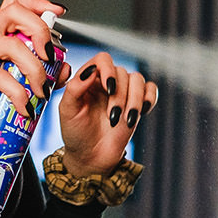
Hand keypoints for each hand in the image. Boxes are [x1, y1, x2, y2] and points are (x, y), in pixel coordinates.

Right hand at [0, 0, 65, 134]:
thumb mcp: (24, 81)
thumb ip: (47, 72)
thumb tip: (65, 68)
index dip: (37, 0)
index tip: (57, 11)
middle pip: (15, 12)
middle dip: (41, 31)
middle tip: (51, 57)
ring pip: (12, 46)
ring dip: (34, 71)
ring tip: (41, 92)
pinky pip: (0, 76)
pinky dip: (18, 93)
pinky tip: (24, 106)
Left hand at [58, 51, 155, 178]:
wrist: (90, 157)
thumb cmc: (75, 133)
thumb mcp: (67, 111)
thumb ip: (75, 88)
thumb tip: (91, 71)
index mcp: (88, 79)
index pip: (103, 60)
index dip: (108, 70)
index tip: (108, 88)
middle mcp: (107, 82)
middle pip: (122, 72)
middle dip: (119, 96)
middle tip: (112, 117)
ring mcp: (123, 93)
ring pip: (138, 80)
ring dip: (134, 100)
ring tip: (125, 120)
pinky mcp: (137, 104)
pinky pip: (151, 90)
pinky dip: (150, 98)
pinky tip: (142, 111)